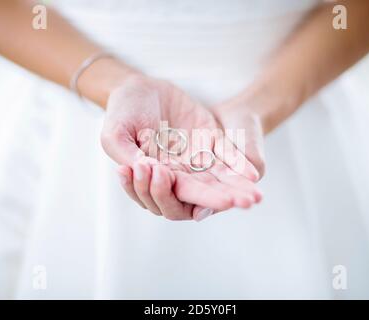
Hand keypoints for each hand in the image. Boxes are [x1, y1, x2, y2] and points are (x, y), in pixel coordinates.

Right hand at [100, 74, 261, 220]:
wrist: (140, 87)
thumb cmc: (122, 112)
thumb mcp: (114, 134)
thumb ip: (127, 155)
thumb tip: (146, 171)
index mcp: (155, 177)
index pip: (171, 195)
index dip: (189, 197)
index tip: (206, 195)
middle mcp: (179, 173)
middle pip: (201, 194)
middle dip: (220, 199)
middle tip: (241, 203)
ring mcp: (196, 159)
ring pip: (219, 180)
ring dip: (236, 189)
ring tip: (254, 197)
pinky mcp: (210, 141)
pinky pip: (227, 156)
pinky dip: (238, 165)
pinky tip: (253, 174)